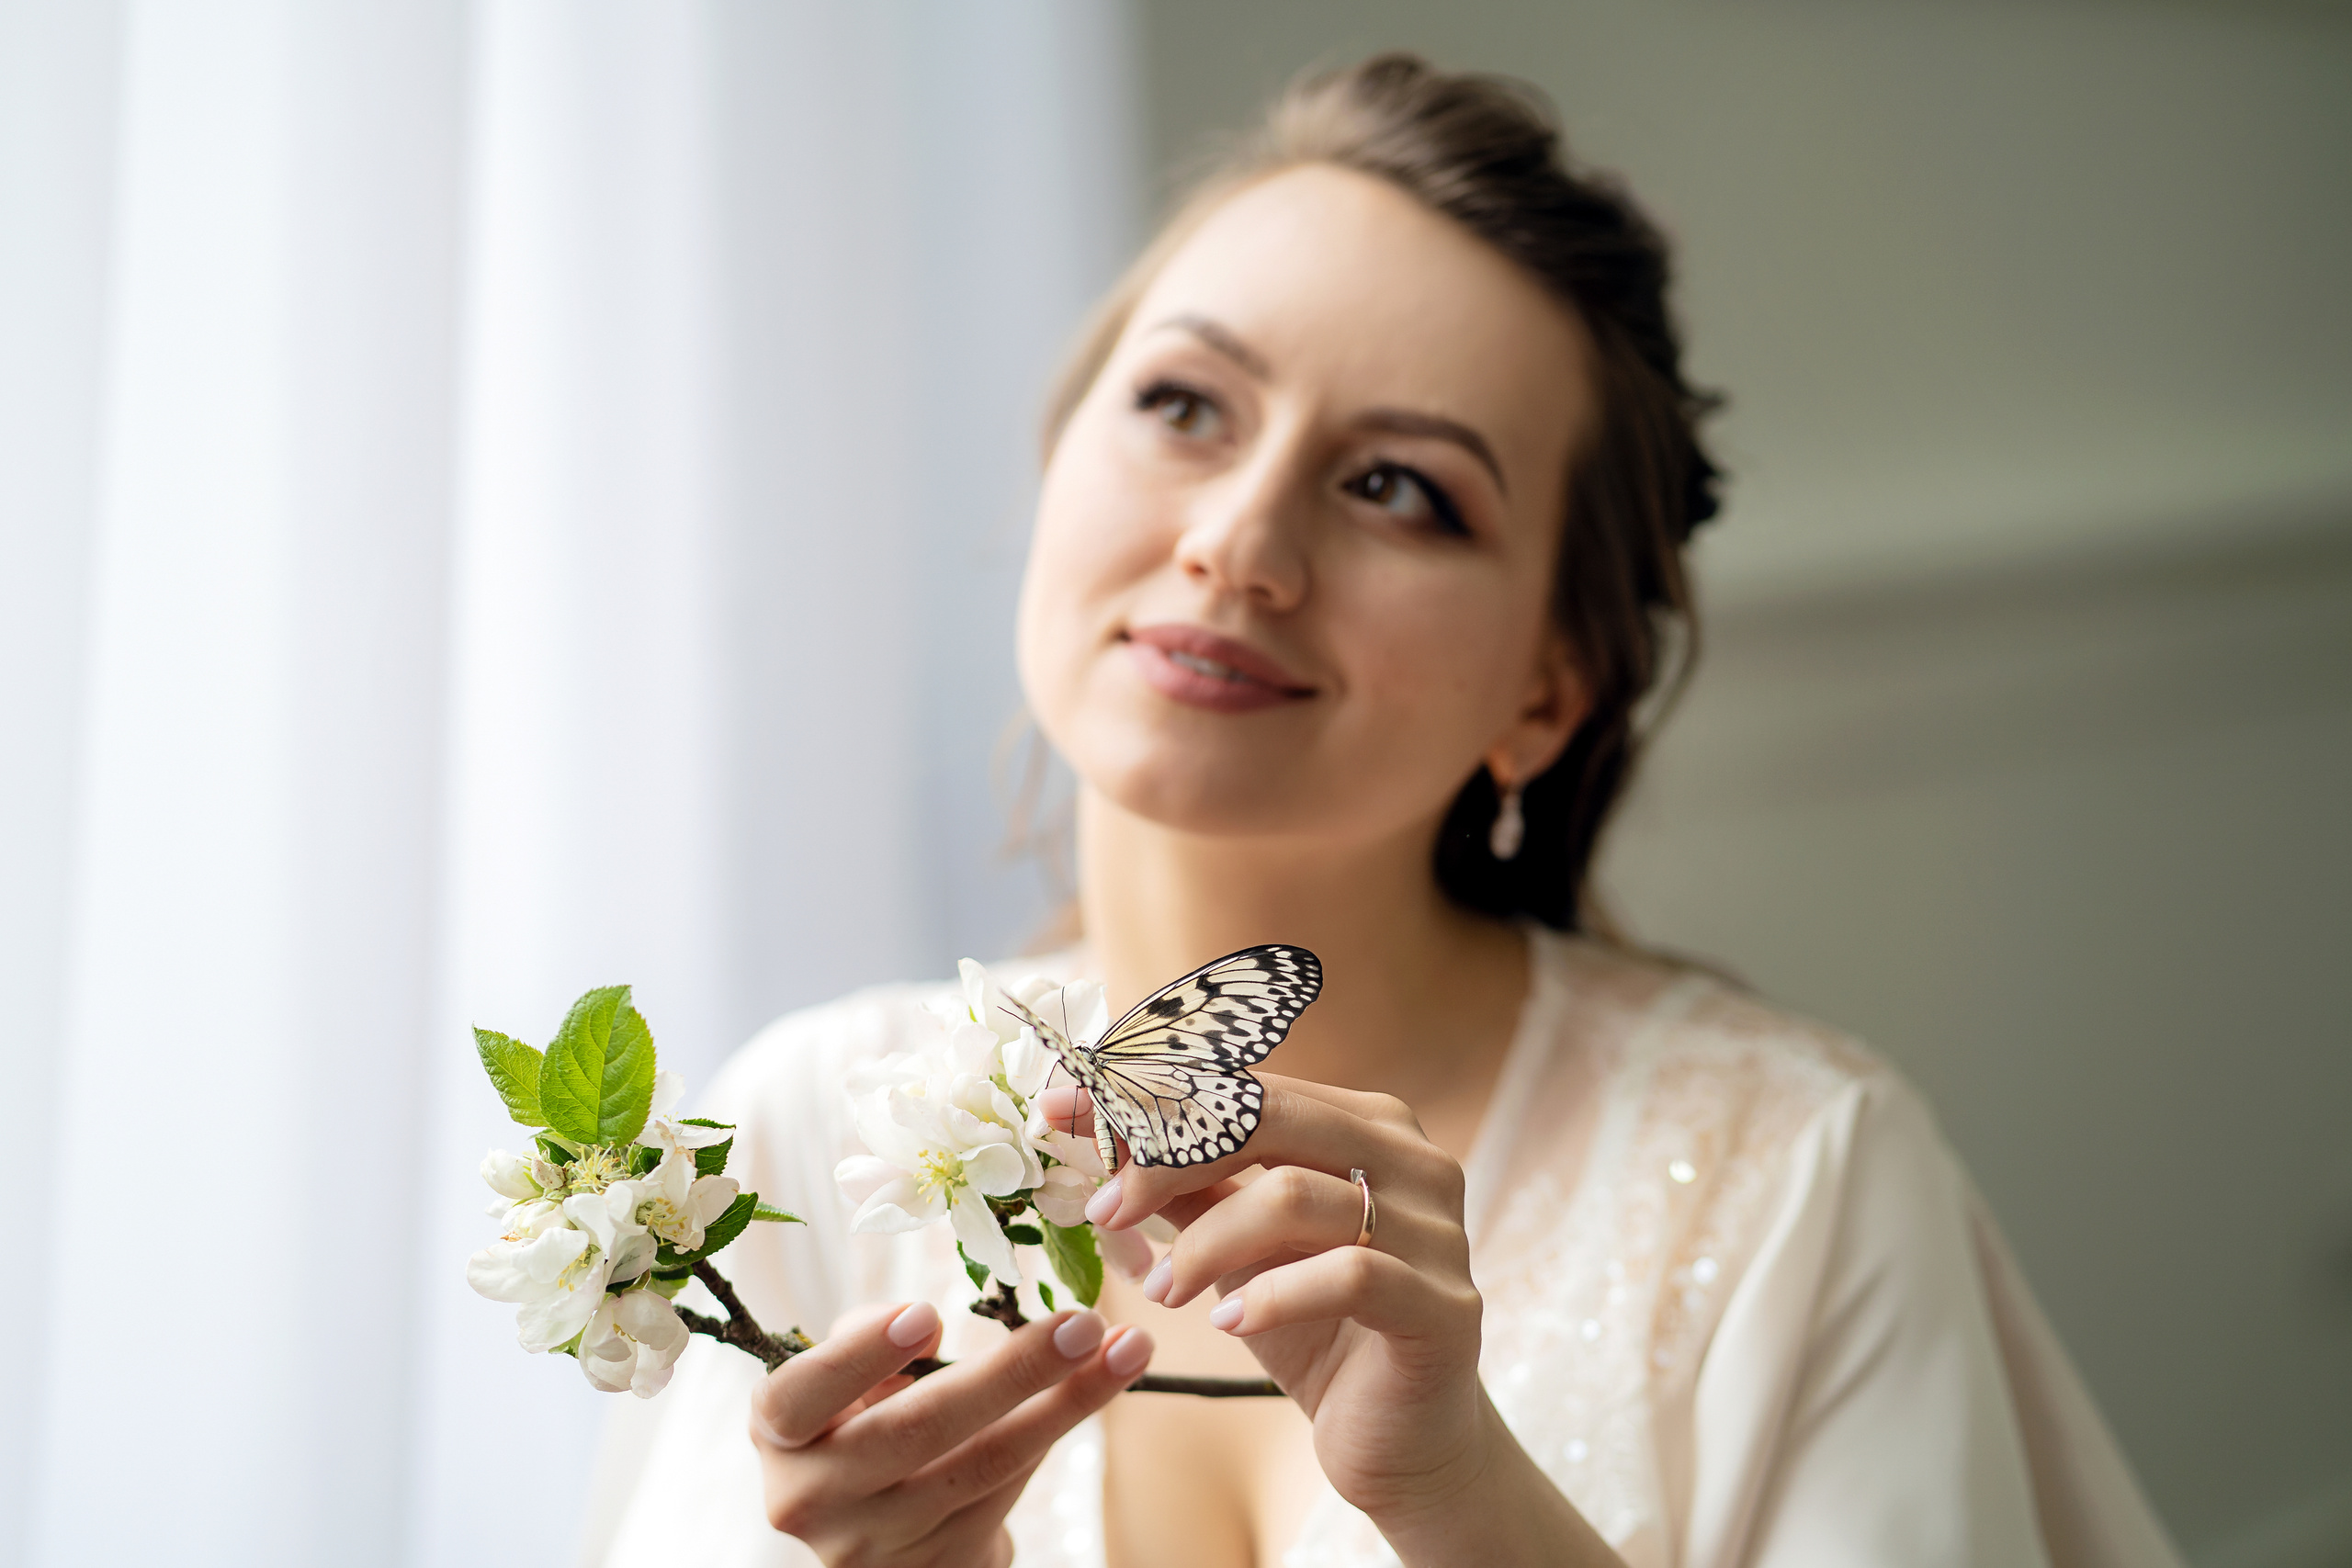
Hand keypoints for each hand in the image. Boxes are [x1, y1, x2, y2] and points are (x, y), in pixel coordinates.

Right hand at [749, 1298, 1155, 1565]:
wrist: (871, 1535)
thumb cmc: (853, 1421)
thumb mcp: (837, 1382)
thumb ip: (865, 1340)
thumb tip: (922, 1323)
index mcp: (779, 1437)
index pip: (801, 1396)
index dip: (861, 1357)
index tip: (929, 1312)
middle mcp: (814, 1499)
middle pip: (918, 1432)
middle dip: (1011, 1373)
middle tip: (1082, 1324)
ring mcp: (877, 1544)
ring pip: (983, 1465)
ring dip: (1065, 1404)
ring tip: (1125, 1348)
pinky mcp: (936, 1566)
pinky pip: (1006, 1490)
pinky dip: (1055, 1431)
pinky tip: (1099, 1386)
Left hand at [1049, 1077, 1620, 1565]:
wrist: (1400, 1444)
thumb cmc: (1317, 1330)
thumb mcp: (1237, 1249)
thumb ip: (1183, 1186)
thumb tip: (1087, 1130)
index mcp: (1369, 1124)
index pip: (1248, 1086)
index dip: (1151, 1097)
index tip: (1062, 1116)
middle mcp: (1416, 1161)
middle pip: (1274, 1117)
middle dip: (1170, 1157)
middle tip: (1105, 1207)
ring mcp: (1440, 1233)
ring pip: (1300, 1196)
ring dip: (1208, 1241)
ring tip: (1160, 1289)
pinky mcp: (1445, 1309)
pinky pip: (1352, 1276)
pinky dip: (1274, 1294)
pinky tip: (1226, 1322)